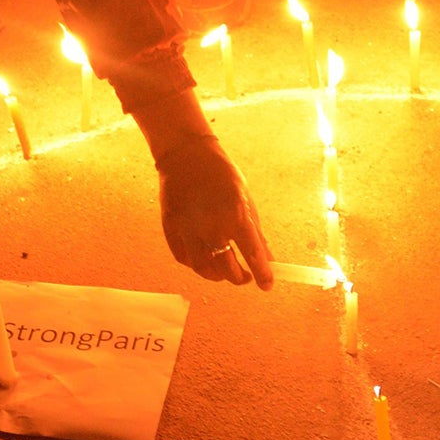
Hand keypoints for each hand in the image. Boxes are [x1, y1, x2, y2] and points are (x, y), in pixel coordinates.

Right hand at [157, 136, 274, 288]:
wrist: (187, 154)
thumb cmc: (222, 175)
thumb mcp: (245, 199)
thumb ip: (256, 233)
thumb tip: (269, 260)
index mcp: (234, 213)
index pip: (252, 253)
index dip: (262, 273)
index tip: (267, 285)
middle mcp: (209, 223)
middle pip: (225, 267)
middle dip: (238, 277)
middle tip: (245, 277)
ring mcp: (187, 226)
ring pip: (202, 267)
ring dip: (217, 276)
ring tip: (225, 272)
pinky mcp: (170, 227)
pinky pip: (183, 257)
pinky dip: (196, 264)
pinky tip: (206, 260)